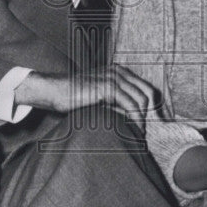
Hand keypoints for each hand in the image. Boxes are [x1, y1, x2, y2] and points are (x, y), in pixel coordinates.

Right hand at [15, 65, 155, 122]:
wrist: (53, 91)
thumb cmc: (72, 97)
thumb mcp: (98, 96)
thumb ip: (115, 102)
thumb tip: (133, 119)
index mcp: (118, 71)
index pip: (146, 88)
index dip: (153, 107)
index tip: (152, 124)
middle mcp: (118, 71)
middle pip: (147, 93)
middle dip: (151, 114)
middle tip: (146, 132)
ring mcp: (114, 77)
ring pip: (141, 100)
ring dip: (142, 119)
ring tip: (138, 134)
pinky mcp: (108, 87)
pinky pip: (130, 104)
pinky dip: (135, 119)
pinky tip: (133, 130)